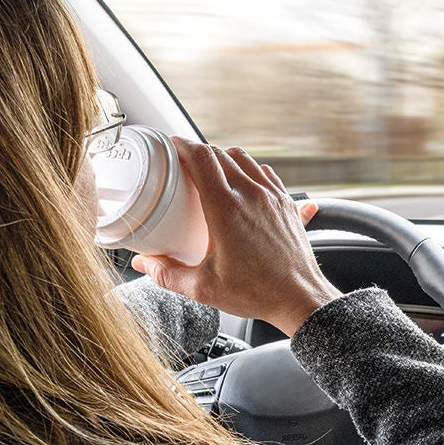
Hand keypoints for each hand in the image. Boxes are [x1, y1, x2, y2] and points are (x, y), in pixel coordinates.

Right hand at [131, 137, 340, 335]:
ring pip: (245, 159)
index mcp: (226, 208)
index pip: (201, 157)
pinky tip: (244, 186)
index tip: (171, 147)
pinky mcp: (287, 204)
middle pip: (220, 154)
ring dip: (225, 160)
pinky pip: (267, 174)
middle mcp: (251, 194)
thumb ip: (167, 274)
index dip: (183, 146)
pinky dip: (251, 172)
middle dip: (200, 154)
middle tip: (186, 167)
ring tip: (213, 174)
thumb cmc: (257, 293)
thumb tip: (144, 264)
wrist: (299, 299)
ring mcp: (273, 196)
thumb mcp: (203, 287)